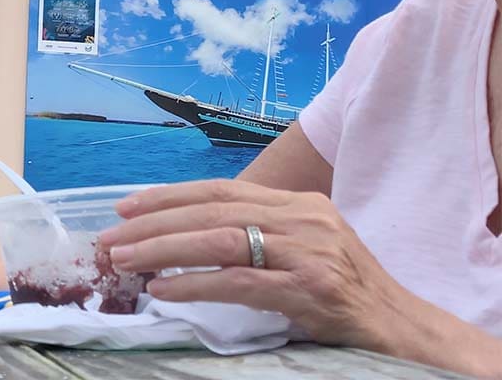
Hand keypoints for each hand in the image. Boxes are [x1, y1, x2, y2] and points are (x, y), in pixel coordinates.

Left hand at [98, 179, 409, 351]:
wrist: (403, 326)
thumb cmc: (345, 288)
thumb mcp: (302, 245)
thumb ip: (257, 233)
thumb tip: (188, 236)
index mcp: (295, 202)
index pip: (220, 189)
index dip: (169, 195)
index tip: (126, 206)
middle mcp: (300, 216)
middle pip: (211, 210)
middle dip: (154, 222)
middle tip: (111, 237)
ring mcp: (307, 250)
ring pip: (220, 239)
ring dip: (164, 249)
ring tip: (124, 261)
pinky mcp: (310, 287)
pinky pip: (240, 282)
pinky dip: (195, 284)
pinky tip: (164, 290)